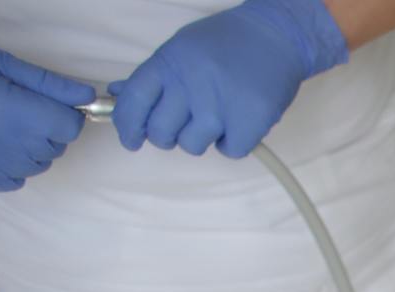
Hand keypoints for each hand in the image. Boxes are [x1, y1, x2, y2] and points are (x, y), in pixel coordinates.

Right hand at [0, 24, 92, 191]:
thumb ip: (48, 84)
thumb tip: (88, 97)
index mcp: (11, 113)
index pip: (68, 127)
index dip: (64, 113)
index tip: (48, 103)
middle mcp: (2, 146)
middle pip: (55, 147)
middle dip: (46, 127)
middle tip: (16, 107)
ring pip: (38, 165)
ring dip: (30, 147)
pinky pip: (15, 181)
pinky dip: (12, 165)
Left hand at [110, 0, 348, 157]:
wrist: (277, 36)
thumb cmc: (226, 43)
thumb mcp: (181, 49)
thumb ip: (154, 76)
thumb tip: (117, 96)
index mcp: (169, 62)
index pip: (133, 102)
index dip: (127, 125)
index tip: (131, 139)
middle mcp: (191, 85)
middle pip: (160, 133)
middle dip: (166, 136)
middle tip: (181, 126)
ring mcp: (220, 106)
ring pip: (192, 146)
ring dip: (202, 138)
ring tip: (217, 116)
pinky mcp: (249, 123)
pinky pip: (229, 151)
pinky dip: (233, 142)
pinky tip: (239, 122)